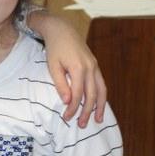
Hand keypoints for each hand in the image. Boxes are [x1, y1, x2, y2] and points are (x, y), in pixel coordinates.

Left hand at [28, 10, 106, 127]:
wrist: (62, 30)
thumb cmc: (55, 48)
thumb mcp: (53, 66)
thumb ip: (60, 84)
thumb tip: (67, 102)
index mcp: (78, 68)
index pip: (77, 94)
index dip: (73, 108)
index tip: (67, 118)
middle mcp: (90, 67)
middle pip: (91, 95)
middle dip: (87, 111)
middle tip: (81, 125)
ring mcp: (95, 66)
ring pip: (101, 90)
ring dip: (100, 106)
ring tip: (98, 120)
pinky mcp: (95, 65)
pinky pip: (101, 83)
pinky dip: (101, 96)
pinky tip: (99, 105)